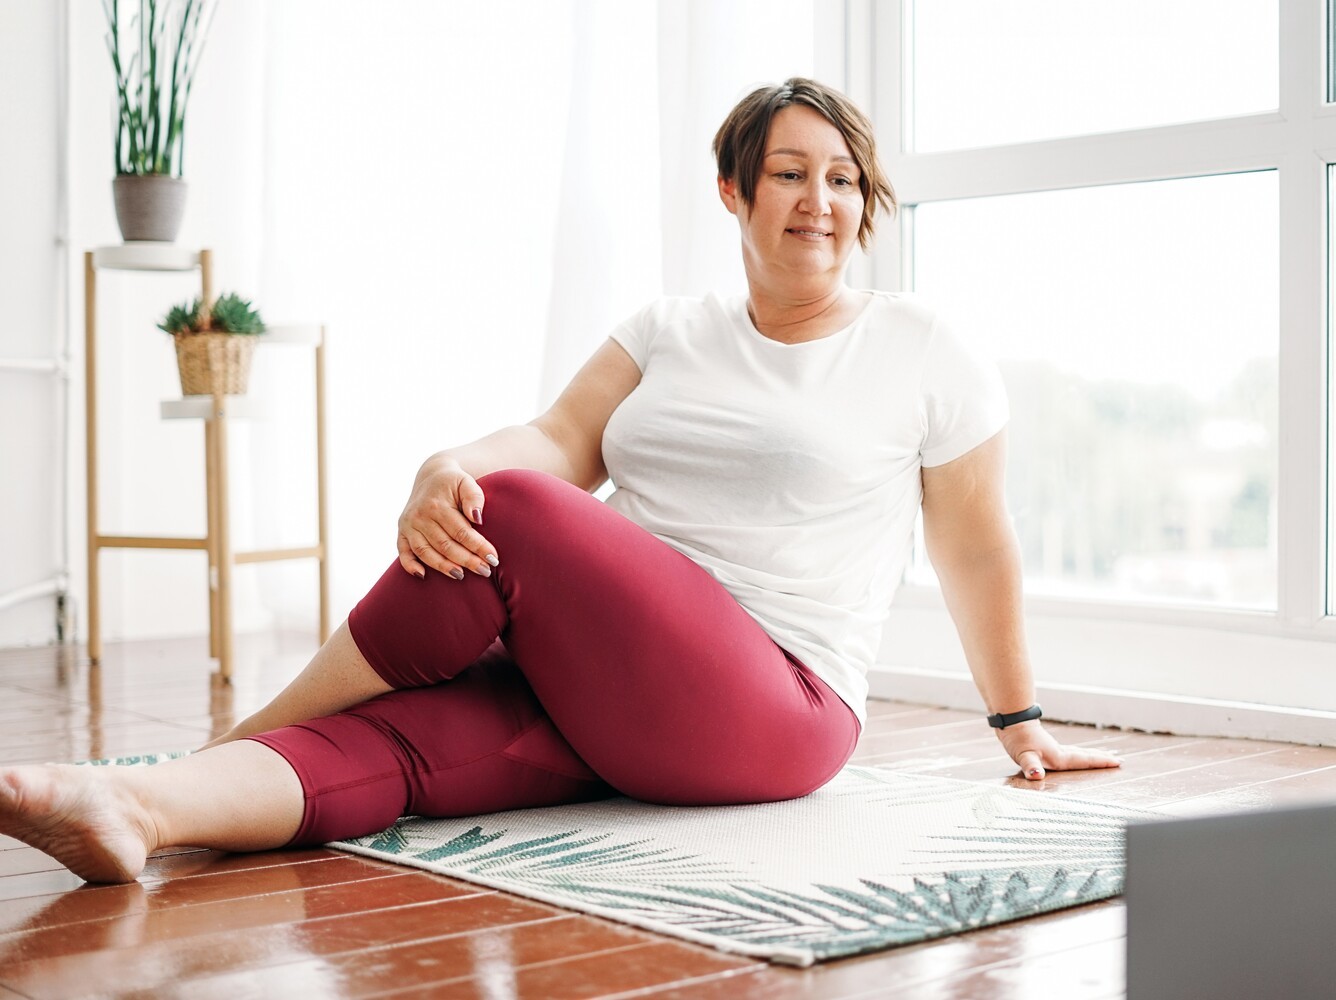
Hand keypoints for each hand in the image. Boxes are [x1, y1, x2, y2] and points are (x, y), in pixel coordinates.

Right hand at [396, 454, 498, 579]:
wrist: (431, 476)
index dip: (478, 547)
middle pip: (445, 545)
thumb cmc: (454, 482)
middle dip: (467, 560)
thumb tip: (478, 519)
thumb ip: (474, 497)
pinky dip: (410, 565)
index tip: (493, 558)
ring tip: (461, 575)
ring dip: (443, 567)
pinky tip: (423, 575)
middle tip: (485, 571)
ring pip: (426, 552)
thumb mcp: (466, 482)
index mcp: (437, 505)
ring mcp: (409, 525)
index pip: (461, 532)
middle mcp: (420, 516)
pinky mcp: (402, 532)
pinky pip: (403, 552)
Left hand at [994, 719, 1121, 780]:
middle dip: (1101, 759)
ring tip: (1104, 757)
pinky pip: (1069, 753)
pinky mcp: (1048, 747)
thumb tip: (1036, 776)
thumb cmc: (1017, 740)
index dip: (1100, 762)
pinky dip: (1079, 754)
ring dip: (1092, 756)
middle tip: (1119, 761)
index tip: (1117, 763)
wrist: (1011, 723)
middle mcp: (1060, 752)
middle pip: (1085, 756)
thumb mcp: (1024, 755)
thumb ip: (1031, 767)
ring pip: (1078, 753)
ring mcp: (1055, 749)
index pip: (1083, 760)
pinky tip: (1075, 756)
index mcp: (1058, 757)